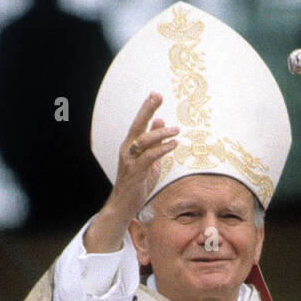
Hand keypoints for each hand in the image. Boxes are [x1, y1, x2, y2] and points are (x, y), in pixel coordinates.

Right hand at [84, 93, 178, 252]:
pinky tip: (173, 145)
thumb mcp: (148, 160)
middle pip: (137, 125)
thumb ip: (154, 141)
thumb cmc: (137, 183)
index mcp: (130, 146)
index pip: (138, 122)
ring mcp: (130, 161)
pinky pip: (150, 157)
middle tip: (158, 96)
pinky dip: (162, 149)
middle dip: (147, 109)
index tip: (156, 94)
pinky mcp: (136, 172)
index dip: (147, 108)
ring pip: (144, 141)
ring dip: (161, 133)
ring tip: (177, 130)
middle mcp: (127, 150)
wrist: (124, 205)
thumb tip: (161, 121)